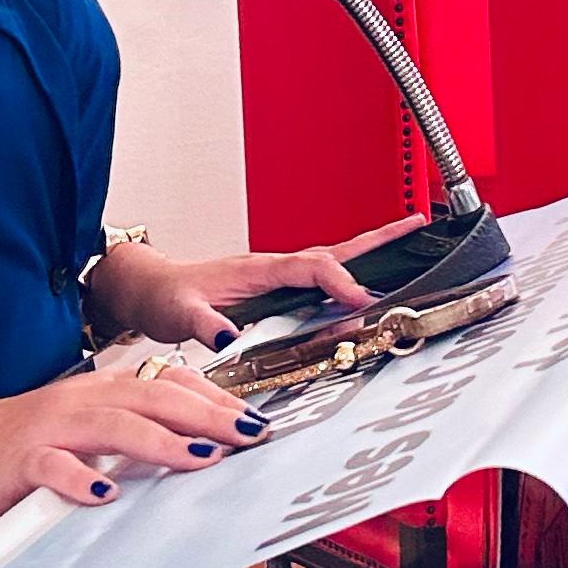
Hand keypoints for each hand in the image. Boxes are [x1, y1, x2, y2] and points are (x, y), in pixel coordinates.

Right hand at [0, 352, 268, 517]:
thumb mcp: (77, 434)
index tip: (255, 419)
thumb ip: (126, 439)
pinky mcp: (17, 460)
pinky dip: (79, 478)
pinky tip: (104, 493)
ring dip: (161, 441)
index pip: (166, 383)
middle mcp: (78, 401)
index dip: (214, 399)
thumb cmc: (12, 448)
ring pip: (113, 424)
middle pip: (153, 396)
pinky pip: (51, 466)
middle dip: (207, 415)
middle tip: (251, 434)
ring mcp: (48, 429)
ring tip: (202, 458)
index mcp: (97, 393)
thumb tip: (192, 453)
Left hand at [92, 216, 429, 348]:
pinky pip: (322, 277)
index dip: (338, 281)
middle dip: (379, 241)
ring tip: (411, 244)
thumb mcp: (179, 313)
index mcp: (258, 269)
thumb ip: (203, 325)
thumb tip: (226, 338)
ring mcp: (277, 276)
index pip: (311, 266)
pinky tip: (365, 284)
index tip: (359, 300)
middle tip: (418, 229)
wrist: (149, 288)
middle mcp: (274, 268)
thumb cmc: (165, 297)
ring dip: (372, 254)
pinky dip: (351, 274)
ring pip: (334, 261)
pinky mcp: (277, 288)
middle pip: (336, 251)